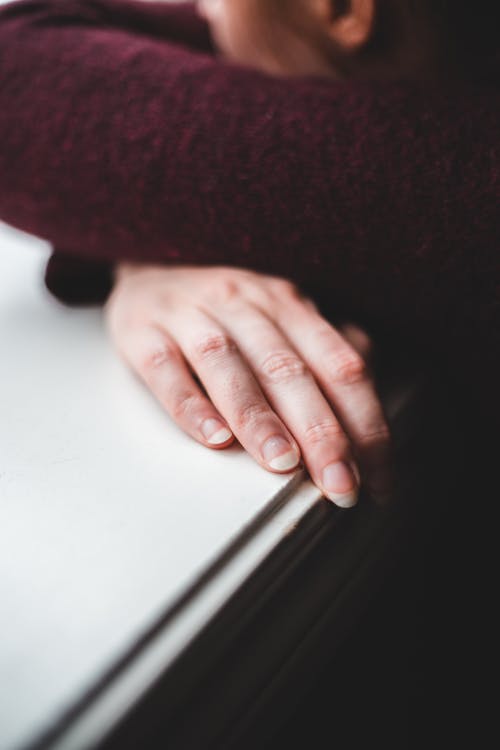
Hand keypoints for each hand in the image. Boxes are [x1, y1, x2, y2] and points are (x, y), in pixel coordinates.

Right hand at [105, 264, 390, 507]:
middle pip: (289, 370)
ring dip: (259, 418)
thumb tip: (367, 409)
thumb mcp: (283, 315)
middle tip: (339, 485)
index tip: (377, 479)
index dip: (365, 424)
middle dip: (321, 433)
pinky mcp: (143, 332)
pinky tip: (213, 439)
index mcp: (289, 304)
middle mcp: (245, 303)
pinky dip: (190, 405)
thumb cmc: (227, 306)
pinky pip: (166, 369)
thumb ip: (328, 351)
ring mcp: (191, 315)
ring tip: (282, 464)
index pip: (340, 365)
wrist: (150, 263)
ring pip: (228, 365)